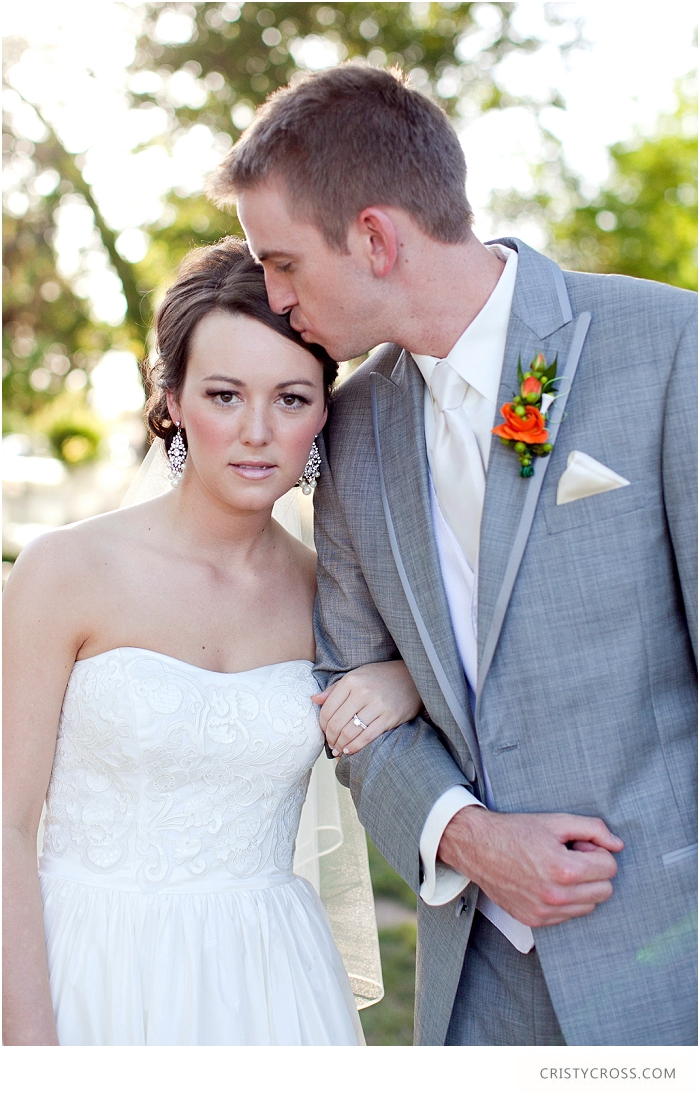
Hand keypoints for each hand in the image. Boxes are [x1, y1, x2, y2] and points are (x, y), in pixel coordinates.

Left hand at [311, 661, 420, 755]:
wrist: (411, 677)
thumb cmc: (380, 677)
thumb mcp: (356, 676)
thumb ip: (334, 689)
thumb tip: (314, 699)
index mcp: (351, 681)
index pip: (328, 708)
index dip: (322, 724)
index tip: (323, 731)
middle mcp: (363, 692)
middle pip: (337, 723)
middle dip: (330, 737)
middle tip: (330, 743)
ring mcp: (377, 705)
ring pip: (350, 732)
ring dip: (340, 745)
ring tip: (338, 749)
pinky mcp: (389, 717)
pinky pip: (367, 737)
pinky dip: (355, 747)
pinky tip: (349, 751)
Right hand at [438, 807, 623, 926]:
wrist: (479, 848)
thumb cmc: (516, 832)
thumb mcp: (556, 821)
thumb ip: (593, 829)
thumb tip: (618, 845)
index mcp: (564, 869)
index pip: (610, 868)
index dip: (597, 852)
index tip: (579, 845)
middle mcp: (556, 896)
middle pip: (605, 891)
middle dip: (593, 871)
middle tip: (570, 856)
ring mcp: (545, 912)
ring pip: (589, 906)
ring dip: (581, 888)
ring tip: (557, 869)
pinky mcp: (535, 921)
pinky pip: (568, 916)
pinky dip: (565, 900)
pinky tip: (547, 882)